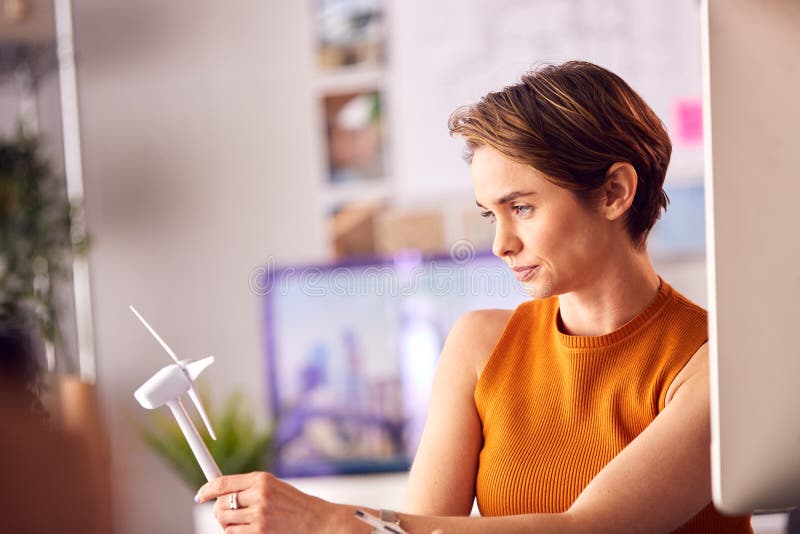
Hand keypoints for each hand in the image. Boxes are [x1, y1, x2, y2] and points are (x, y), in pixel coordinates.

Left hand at [195, 471, 344, 532]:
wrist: (317, 521)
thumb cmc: (296, 505)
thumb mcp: (275, 487)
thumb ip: (250, 488)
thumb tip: (220, 494)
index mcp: (261, 479)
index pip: (223, 483)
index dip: (207, 489)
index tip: (200, 495)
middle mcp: (259, 495)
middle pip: (221, 504)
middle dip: (218, 510)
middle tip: (225, 513)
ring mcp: (259, 515)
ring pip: (224, 521)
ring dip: (227, 523)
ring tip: (240, 522)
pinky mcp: (259, 532)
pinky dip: (235, 533)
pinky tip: (247, 529)